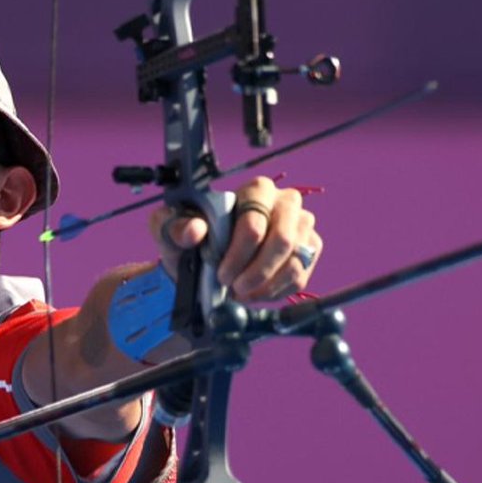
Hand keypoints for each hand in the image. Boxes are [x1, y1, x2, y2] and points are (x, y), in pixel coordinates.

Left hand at [149, 176, 321, 301]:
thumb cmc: (191, 241)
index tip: (222, 274)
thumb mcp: (172, 230)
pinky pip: (300, 277)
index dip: (238, 254)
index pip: (255, 221)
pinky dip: (275, 292)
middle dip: (257, 271)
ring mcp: (302, 227)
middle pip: (283, 241)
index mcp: (257, 189)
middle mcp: (287, 202)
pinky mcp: (310, 251)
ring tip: (242, 293)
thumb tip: (194, 230)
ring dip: (265, 286)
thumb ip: (175, 226)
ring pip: (294, 262)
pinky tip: (255, 294)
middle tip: (235, 288)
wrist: (205, 264)